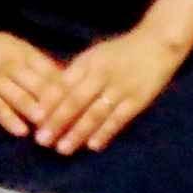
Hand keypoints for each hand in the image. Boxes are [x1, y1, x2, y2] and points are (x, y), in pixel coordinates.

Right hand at [0, 20, 70, 140]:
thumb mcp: (14, 46)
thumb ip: (36, 63)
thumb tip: (64, 80)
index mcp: (23, 52)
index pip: (50, 73)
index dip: (66, 91)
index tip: (80, 107)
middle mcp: (10, 64)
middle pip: (39, 87)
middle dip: (56, 108)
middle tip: (71, 126)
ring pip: (20, 99)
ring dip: (37, 116)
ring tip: (50, 132)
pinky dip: (10, 120)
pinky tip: (22, 132)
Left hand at [41, 22, 183, 155]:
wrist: (157, 43)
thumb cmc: (121, 51)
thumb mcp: (95, 55)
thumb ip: (76, 74)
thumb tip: (52, 96)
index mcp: (89, 62)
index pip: (64, 84)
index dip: (49, 103)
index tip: (34, 119)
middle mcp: (102, 74)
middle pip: (76, 101)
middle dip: (57, 122)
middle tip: (42, 140)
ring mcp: (121, 88)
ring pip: (95, 113)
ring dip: (78, 132)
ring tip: (63, 149)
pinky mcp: (138, 100)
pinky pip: (119, 119)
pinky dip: (105, 133)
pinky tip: (93, 146)